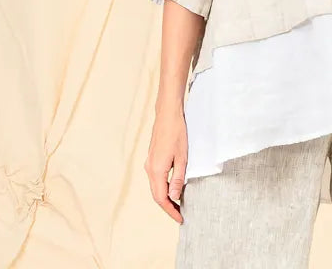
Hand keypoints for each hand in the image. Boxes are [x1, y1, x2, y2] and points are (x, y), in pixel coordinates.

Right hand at [144, 107, 187, 222]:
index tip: (180, 218)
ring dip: (165, 197)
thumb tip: (174, 197)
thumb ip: (178, 178)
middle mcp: (149, 169)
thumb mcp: (182, 157)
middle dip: (168, 206)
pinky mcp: (152, 158)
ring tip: (178, 203)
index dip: (170, 210)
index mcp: (156, 170)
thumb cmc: (177, 133)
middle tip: (180, 214)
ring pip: (155, 187)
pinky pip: (156, 178)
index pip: (161, 198)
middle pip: (156, 195)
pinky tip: (172, 187)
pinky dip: (163, 187)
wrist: (168, 114)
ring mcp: (149, 163)